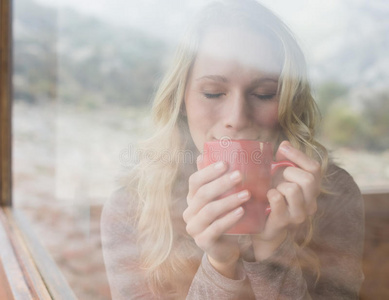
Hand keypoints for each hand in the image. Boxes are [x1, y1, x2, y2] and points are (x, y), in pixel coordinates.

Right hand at [183, 156, 249, 277]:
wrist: (226, 247)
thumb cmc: (223, 217)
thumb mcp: (219, 198)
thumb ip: (212, 179)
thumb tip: (203, 154)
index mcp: (192, 198)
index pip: (195, 181)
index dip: (208, 171)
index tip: (225, 163)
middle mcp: (189, 212)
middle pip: (202, 194)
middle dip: (221, 183)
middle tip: (240, 175)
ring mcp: (194, 227)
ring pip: (209, 210)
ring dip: (228, 200)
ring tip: (246, 194)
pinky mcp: (203, 241)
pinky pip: (215, 228)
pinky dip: (229, 218)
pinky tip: (241, 211)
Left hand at [251, 141, 321, 259]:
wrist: (263, 228)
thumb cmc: (271, 199)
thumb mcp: (279, 177)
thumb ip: (284, 161)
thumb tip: (285, 144)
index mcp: (311, 190)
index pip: (315, 168)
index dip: (299, 155)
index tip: (282, 148)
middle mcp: (310, 203)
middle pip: (308, 179)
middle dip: (288, 172)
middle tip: (278, 177)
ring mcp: (299, 214)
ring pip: (293, 189)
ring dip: (279, 185)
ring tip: (273, 190)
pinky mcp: (284, 221)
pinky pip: (278, 199)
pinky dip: (270, 194)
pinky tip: (267, 197)